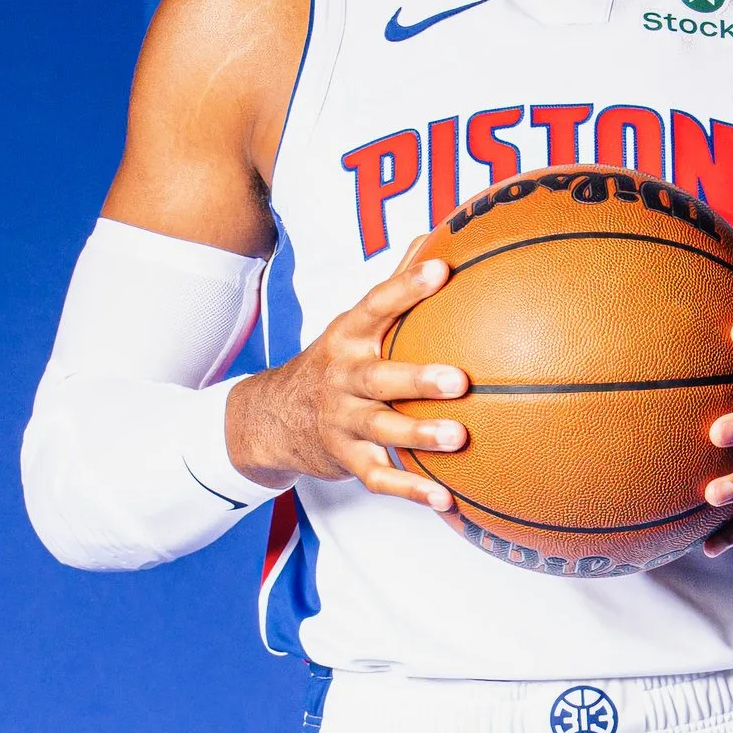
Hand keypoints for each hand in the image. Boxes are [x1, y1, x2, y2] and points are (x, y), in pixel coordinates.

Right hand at [225, 259, 468, 510]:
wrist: (272, 417)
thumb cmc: (335, 361)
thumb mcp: (354, 321)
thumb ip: (395, 283)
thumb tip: (434, 235)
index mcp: (349, 337)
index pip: (377, 305)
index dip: (407, 286)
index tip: (441, 269)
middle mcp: (343, 377)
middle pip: (378, 377)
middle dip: (417, 378)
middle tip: (458, 379)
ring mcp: (342, 421)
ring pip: (381, 430)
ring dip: (419, 436)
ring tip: (459, 438)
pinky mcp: (345, 458)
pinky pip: (378, 476)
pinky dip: (410, 489)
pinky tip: (445, 497)